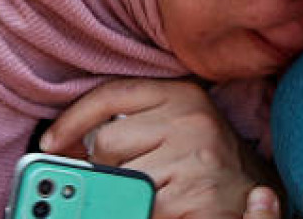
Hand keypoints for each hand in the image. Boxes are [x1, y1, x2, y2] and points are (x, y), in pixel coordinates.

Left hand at [43, 78, 281, 218]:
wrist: (251, 195)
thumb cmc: (202, 163)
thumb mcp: (173, 128)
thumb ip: (131, 124)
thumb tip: (66, 146)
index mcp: (182, 95)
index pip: (112, 94)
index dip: (72, 119)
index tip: (51, 142)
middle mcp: (190, 119)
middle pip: (107, 141)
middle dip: (102, 167)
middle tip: (118, 179)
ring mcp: (194, 157)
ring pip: (119, 178)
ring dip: (123, 193)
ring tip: (148, 193)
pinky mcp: (192, 195)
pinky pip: (139, 208)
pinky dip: (141, 212)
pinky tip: (161, 208)